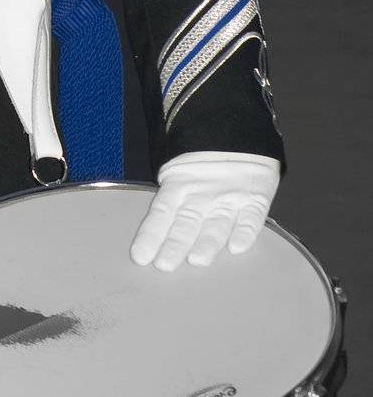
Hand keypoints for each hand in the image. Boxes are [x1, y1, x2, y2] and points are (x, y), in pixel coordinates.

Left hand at [131, 151, 280, 272]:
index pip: (161, 212)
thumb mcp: (180, 174)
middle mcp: (202, 194)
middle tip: (165, 265)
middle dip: (176, 244)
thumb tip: (149, 233)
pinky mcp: (255, 196)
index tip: (140, 257)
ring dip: (207, 242)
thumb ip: (169, 204)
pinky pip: (251, 216)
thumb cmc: (202, 163)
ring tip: (197, 260)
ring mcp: (230, 195)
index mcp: (178, 185)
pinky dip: (245, 231)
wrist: (238, 132)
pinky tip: (237, 247)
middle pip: (187, 222)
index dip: (151, 234)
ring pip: (217, 222)